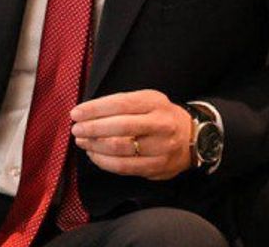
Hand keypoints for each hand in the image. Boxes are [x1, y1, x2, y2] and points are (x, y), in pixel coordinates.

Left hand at [70, 89, 192, 180]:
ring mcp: (161, 148)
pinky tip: (94, 155)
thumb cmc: (159, 115)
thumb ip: (120, 103)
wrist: (193, 137)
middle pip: (120, 128)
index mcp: (155, 103)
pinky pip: (125, 167)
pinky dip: (104, 162)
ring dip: (95, 147)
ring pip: (120, 150)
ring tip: (82, 142)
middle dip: (92, 129)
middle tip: (76, 130)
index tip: (76, 113)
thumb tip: (86, 112)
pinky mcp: (158, 167)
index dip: (94, 109)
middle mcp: (161, 125)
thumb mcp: (146, 100)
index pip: (120, 104)